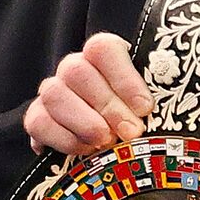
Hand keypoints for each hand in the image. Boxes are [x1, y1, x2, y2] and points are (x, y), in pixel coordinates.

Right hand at [23, 33, 152, 156]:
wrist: (120, 145)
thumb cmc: (144, 118)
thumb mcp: (158, 101)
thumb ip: (161, 94)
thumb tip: (157, 106)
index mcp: (106, 55)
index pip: (103, 49)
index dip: (123, 78)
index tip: (145, 108)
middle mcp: (75, 67)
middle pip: (77, 72)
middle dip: (108, 107)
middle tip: (131, 132)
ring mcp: (53, 91)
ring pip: (54, 95)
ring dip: (84, 123)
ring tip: (108, 142)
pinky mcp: (38, 118)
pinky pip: (38, 123)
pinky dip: (64, 139)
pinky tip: (87, 150)